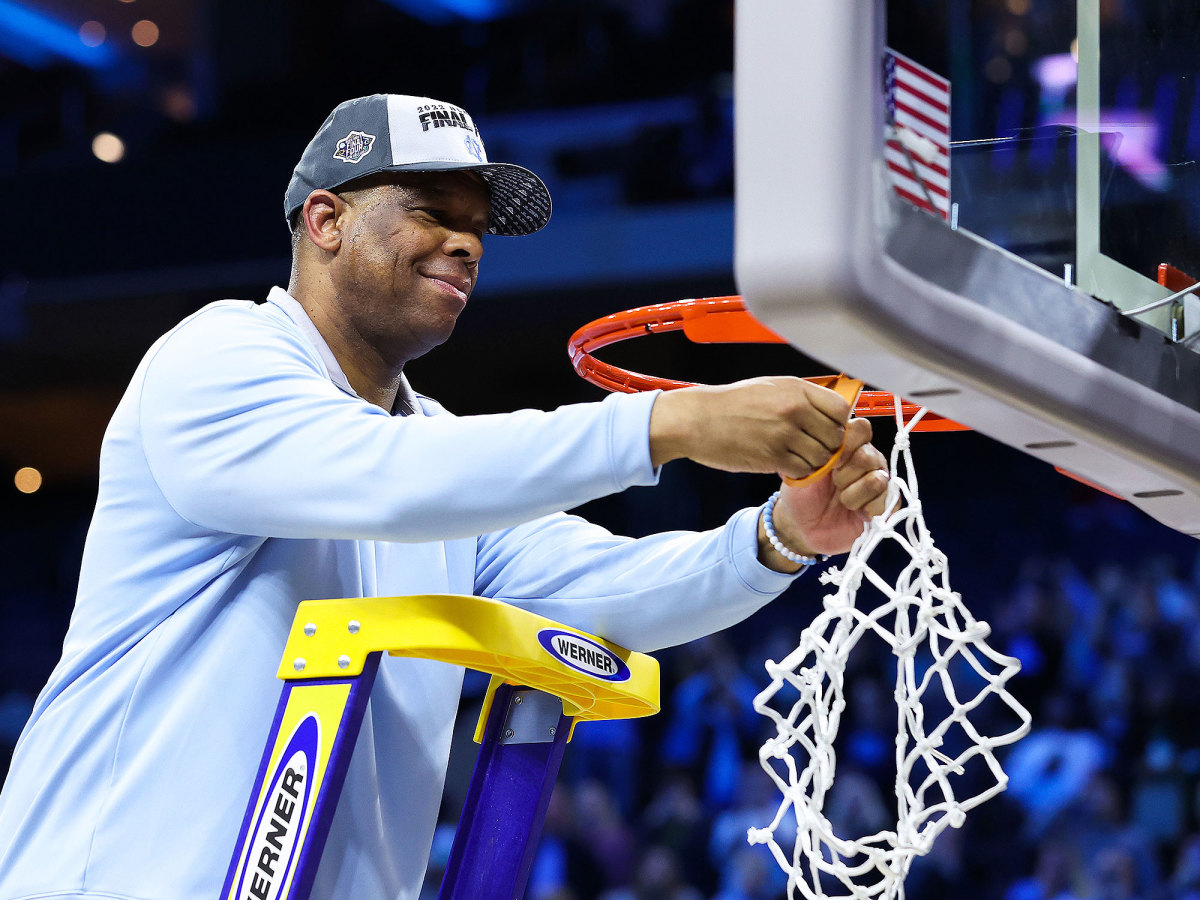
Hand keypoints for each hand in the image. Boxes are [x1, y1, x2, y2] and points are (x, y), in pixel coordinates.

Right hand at [648, 377, 850, 477]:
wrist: (697, 419)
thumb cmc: (730, 404)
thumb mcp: (769, 387)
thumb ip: (800, 397)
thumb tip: (828, 411)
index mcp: (796, 389)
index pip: (841, 410)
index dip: (839, 424)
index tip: (828, 430)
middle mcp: (794, 409)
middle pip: (835, 437)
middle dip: (828, 447)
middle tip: (812, 449)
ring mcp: (784, 434)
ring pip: (822, 457)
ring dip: (814, 463)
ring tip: (797, 458)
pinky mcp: (772, 456)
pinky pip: (803, 471)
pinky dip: (799, 472)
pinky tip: (786, 465)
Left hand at [764, 418, 890, 564]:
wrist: (801, 528)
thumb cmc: (801, 494)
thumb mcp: (804, 468)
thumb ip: (820, 449)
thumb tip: (836, 434)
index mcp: (848, 445)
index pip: (862, 428)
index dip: (846, 444)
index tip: (830, 462)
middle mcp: (868, 459)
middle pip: (868, 455)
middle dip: (845, 475)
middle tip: (833, 485)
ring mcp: (879, 481)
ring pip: (877, 480)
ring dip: (853, 495)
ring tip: (842, 501)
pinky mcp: (886, 504)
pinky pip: (889, 502)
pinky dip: (867, 510)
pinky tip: (856, 513)